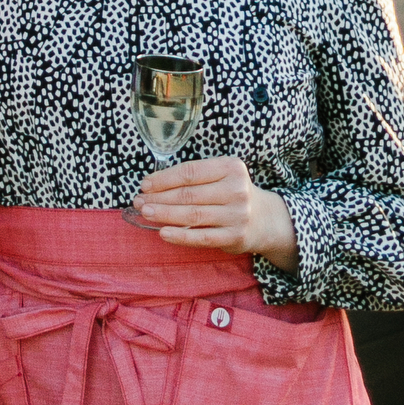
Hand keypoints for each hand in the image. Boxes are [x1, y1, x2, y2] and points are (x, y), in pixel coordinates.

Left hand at [134, 155, 298, 267]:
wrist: (264, 219)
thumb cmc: (232, 193)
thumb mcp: (222, 175)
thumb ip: (196, 177)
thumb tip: (153, 184)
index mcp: (230, 167)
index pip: (190, 172)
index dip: (164, 179)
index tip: (145, 184)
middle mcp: (236, 189)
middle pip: (189, 194)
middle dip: (159, 198)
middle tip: (139, 201)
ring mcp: (237, 214)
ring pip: (192, 215)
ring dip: (165, 214)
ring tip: (146, 213)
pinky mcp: (234, 237)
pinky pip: (202, 237)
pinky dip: (180, 236)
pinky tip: (163, 233)